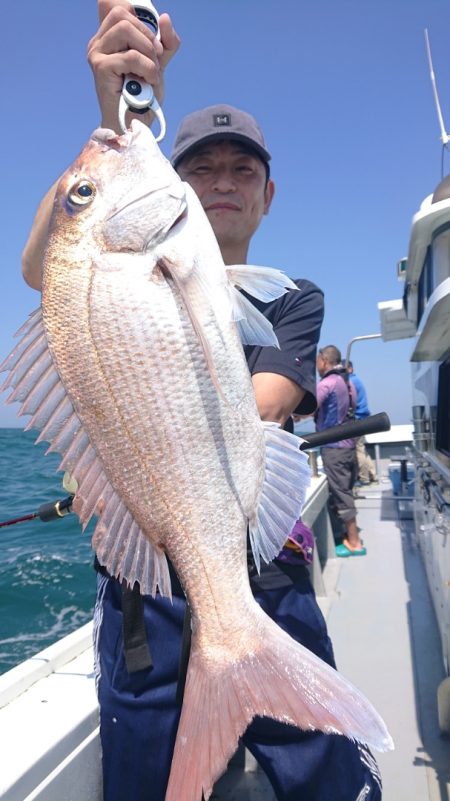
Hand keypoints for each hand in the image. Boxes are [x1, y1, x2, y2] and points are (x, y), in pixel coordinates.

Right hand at [87, 0, 179, 131]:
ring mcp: (96, 54)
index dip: (139, 18)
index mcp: (108, 38)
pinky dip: (147, 68)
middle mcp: (98, 43)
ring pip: (126, 29)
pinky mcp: (101, 68)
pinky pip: (131, 56)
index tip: (153, 44)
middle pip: (124, 14)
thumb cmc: (142, 97)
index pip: (118, 7)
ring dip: (148, 51)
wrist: (134, 125)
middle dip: (147, 36)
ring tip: (152, 71)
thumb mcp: (159, 64)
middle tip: (157, 59)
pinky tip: (149, 81)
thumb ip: (166, 42)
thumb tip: (165, 18)